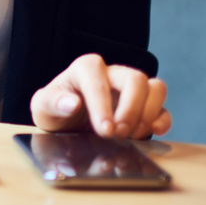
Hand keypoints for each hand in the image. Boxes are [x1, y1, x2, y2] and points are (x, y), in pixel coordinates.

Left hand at [30, 53, 171, 139]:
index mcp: (85, 69)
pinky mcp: (144, 106)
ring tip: (132, 135)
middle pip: (134, 78)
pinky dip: (162, 119)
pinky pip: (163, 106)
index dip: (102, 104)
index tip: (104, 130)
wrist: (66, 124)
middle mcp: (112, 74)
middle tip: (118, 135)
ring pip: (155, 87)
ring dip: (148, 113)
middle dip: (130, 110)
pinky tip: (154, 132)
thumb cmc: (56, 111)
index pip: (98, 78)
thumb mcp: (43, 108)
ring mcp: (131, 89)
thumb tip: (71, 102)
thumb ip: (52, 103)